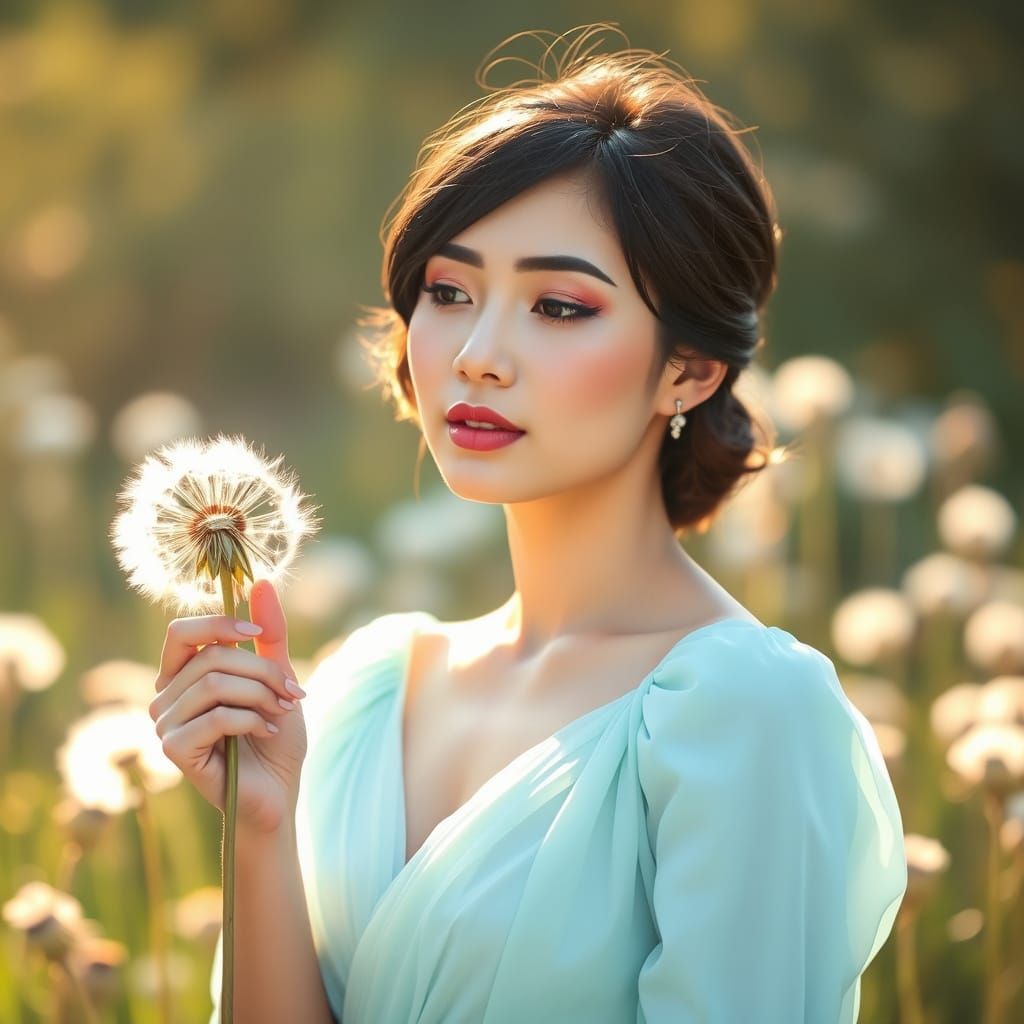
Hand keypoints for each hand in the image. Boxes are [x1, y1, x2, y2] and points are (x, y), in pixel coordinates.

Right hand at [149, 579, 306, 836]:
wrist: (279, 792)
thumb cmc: (274, 735)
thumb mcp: (277, 676)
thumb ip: (268, 634)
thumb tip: (258, 582)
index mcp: (183, 676)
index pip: (181, 631)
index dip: (220, 624)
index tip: (258, 634)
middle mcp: (166, 697)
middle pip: (210, 656)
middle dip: (261, 670)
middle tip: (291, 691)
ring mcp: (165, 725)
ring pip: (214, 684)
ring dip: (260, 695)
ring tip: (281, 711)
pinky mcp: (174, 751)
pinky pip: (216, 716)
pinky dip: (252, 720)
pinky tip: (265, 731)